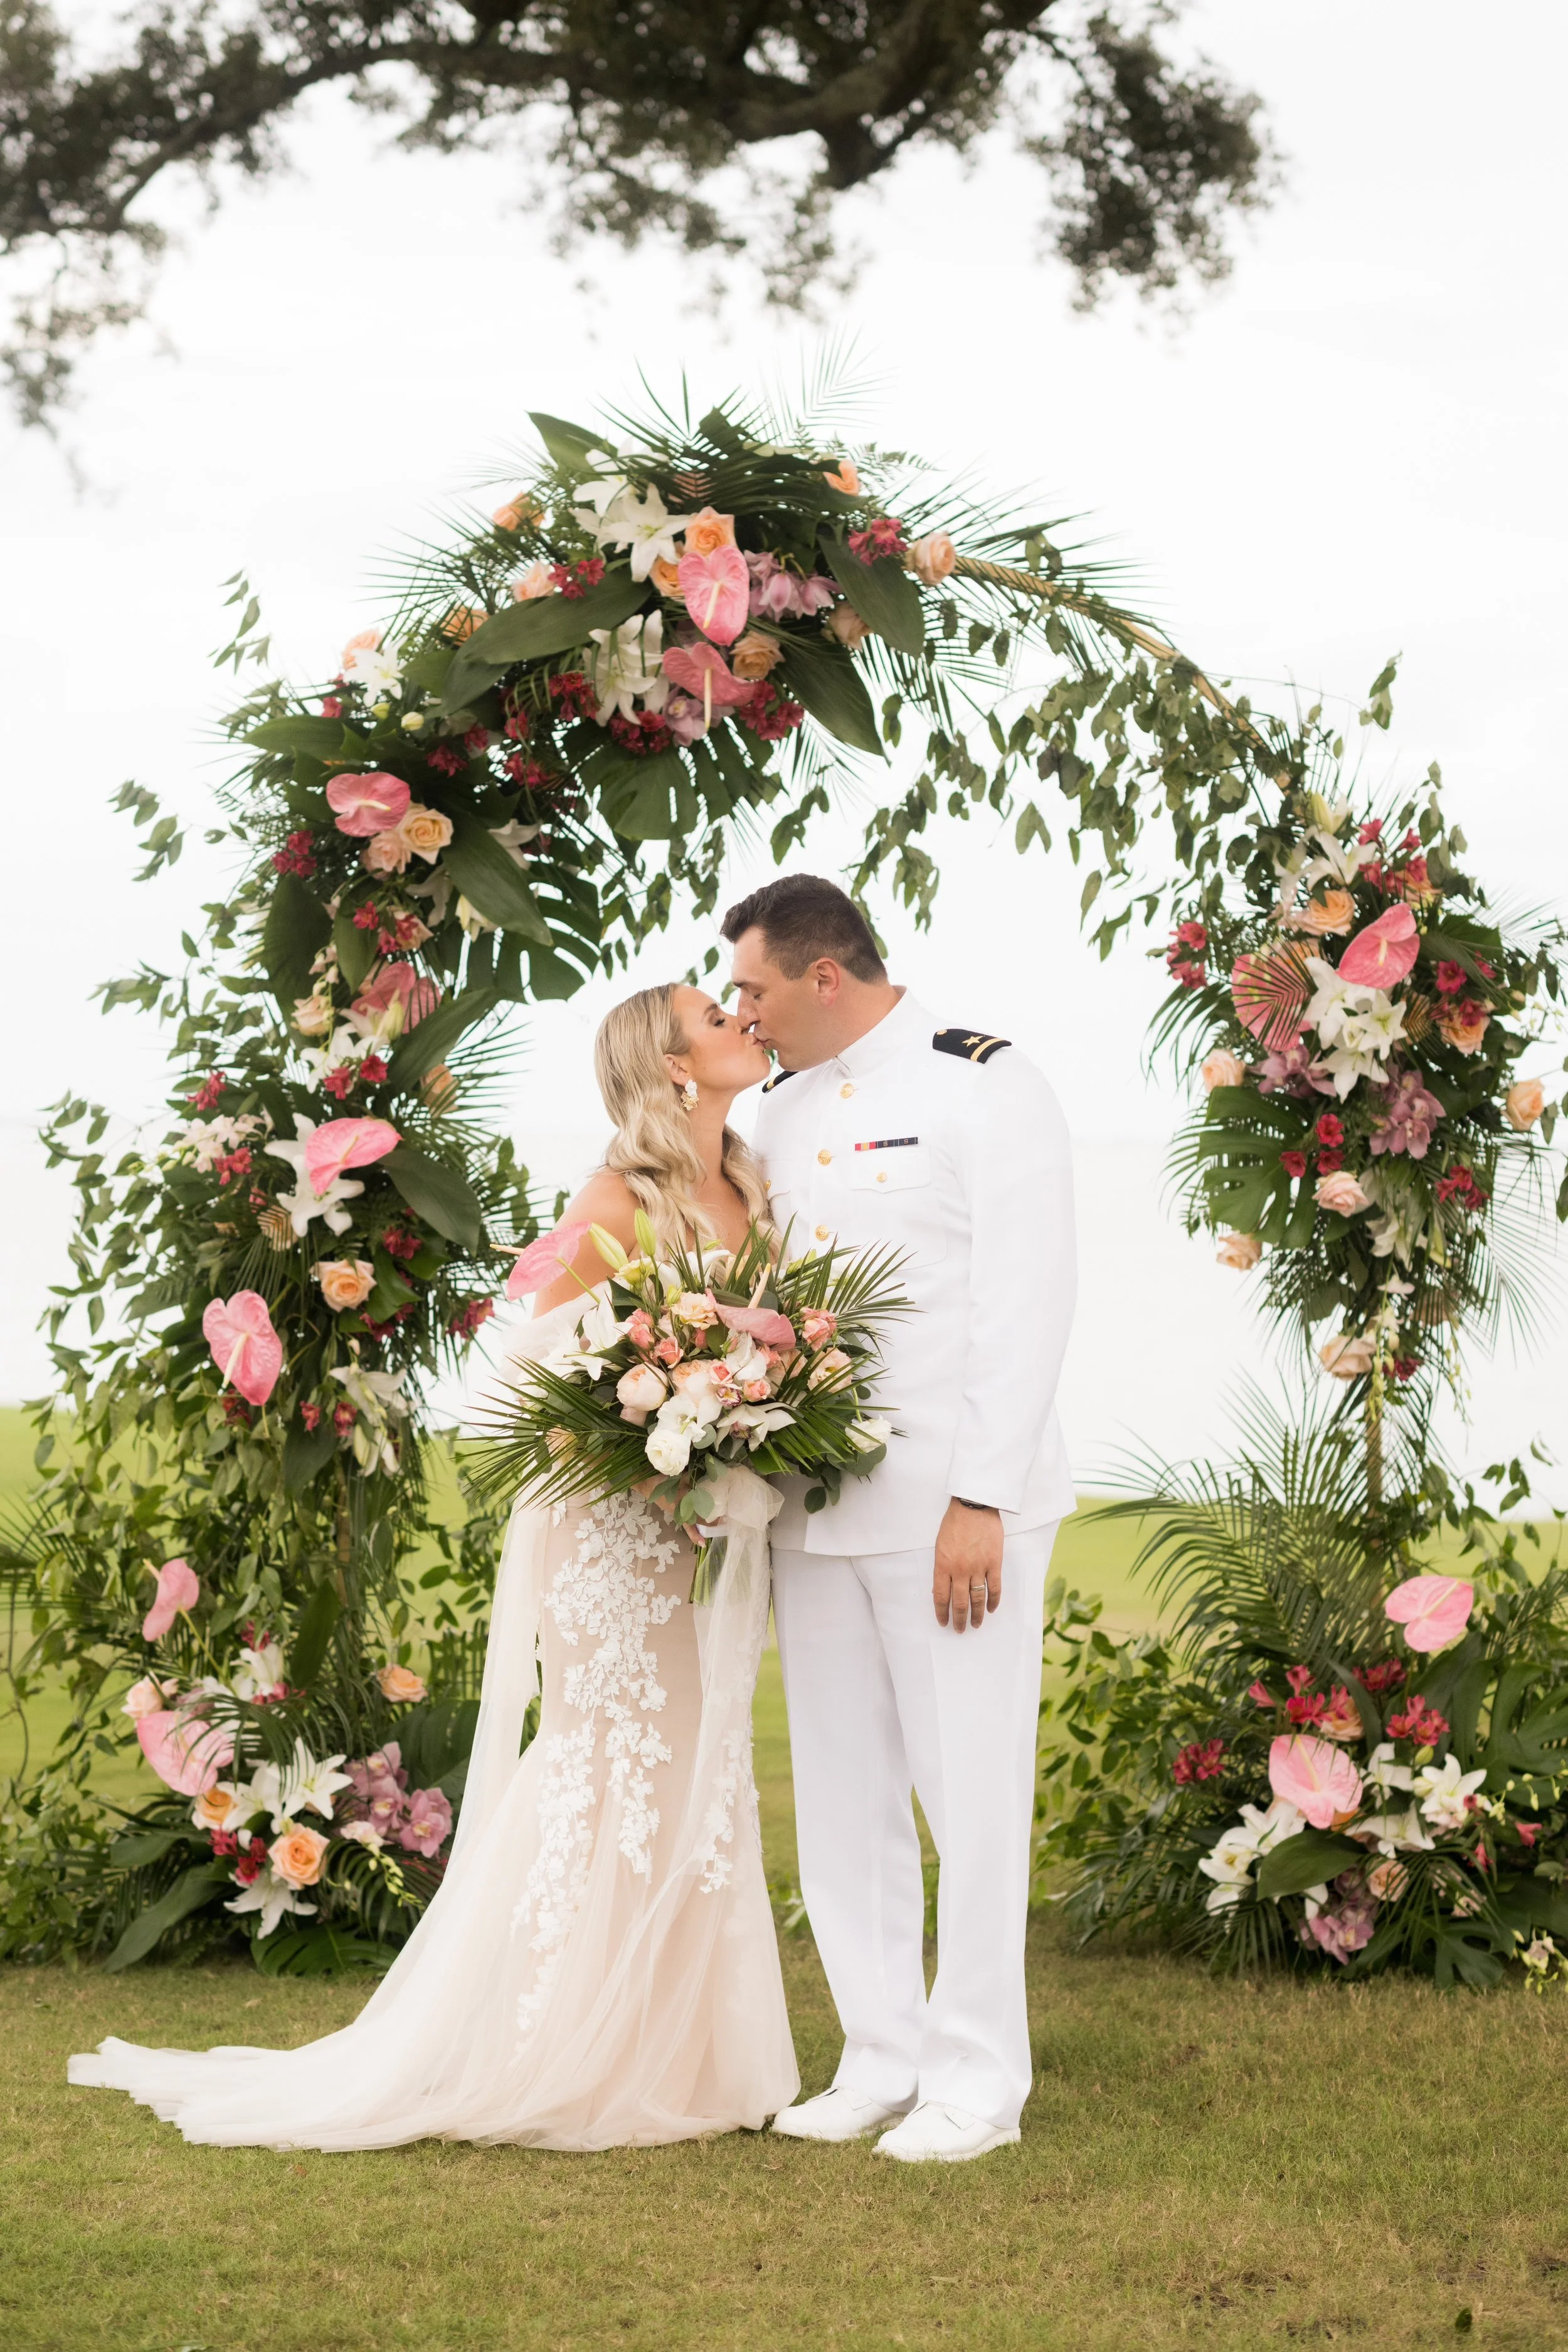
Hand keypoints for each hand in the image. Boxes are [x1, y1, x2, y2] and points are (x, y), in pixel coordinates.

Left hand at [933, 1499, 1001, 1632]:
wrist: (974, 1506)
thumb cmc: (954, 1523)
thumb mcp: (940, 1545)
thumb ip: (942, 1567)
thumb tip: (943, 1588)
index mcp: (943, 1565)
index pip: (940, 1597)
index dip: (942, 1613)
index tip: (943, 1623)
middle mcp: (959, 1570)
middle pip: (959, 1602)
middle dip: (959, 1619)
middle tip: (960, 1629)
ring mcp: (978, 1567)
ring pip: (977, 1599)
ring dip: (976, 1615)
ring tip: (976, 1625)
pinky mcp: (994, 1563)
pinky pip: (994, 1587)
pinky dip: (993, 1601)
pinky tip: (991, 1609)